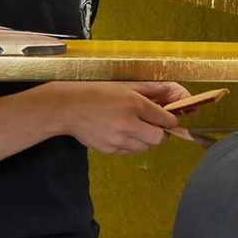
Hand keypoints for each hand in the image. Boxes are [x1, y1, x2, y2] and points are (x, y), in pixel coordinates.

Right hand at [45, 81, 192, 153]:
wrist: (67, 108)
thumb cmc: (96, 93)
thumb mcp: (124, 86)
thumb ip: (150, 90)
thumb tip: (170, 93)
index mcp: (134, 104)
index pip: (166, 119)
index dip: (170, 119)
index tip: (168, 118)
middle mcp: (128, 124)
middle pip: (159, 138)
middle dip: (161, 132)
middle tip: (154, 125)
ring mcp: (118, 140)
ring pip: (146, 147)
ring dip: (146, 139)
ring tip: (136, 128)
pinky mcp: (109, 150)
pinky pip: (130, 151)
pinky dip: (131, 144)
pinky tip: (122, 133)